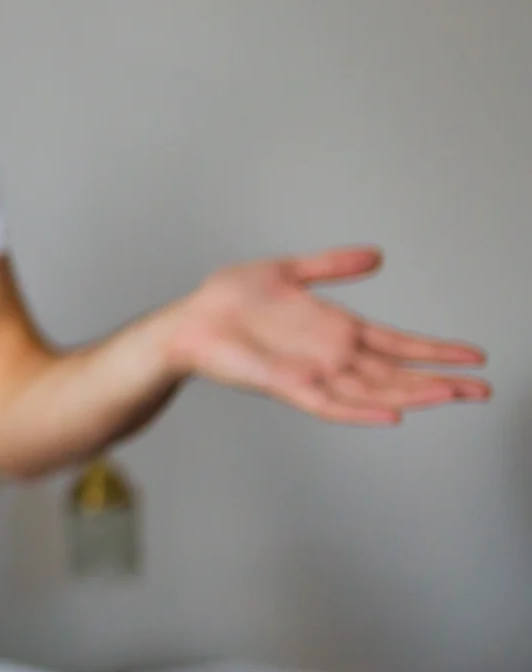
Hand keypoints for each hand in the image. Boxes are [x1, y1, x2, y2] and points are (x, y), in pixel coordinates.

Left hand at [162, 246, 489, 424]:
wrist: (188, 319)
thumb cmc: (229, 299)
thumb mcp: (289, 271)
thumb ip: (333, 265)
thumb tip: (377, 255)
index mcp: (337, 331)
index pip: (398, 345)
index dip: (436, 351)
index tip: (475, 356)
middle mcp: (331, 356)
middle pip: (397, 374)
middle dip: (440, 382)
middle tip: (483, 391)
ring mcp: (311, 373)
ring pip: (373, 392)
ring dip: (413, 395)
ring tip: (452, 397)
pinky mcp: (285, 384)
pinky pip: (329, 404)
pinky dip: (360, 412)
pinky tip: (392, 416)